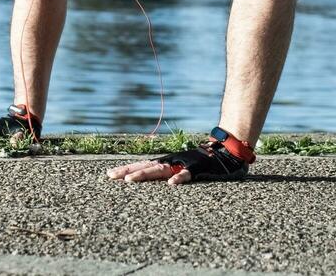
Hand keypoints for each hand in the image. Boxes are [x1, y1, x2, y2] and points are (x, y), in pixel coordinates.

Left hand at [106, 133, 250, 184]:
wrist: (227, 150)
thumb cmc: (203, 162)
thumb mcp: (182, 166)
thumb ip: (169, 171)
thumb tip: (152, 176)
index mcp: (167, 162)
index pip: (143, 165)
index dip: (126, 169)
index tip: (109, 175)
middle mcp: (172, 161)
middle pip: (146, 166)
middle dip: (128, 171)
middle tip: (111, 177)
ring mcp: (184, 164)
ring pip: (161, 169)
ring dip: (145, 174)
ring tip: (130, 181)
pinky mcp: (198, 168)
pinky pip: (187, 174)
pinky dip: (179, 178)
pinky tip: (171, 184)